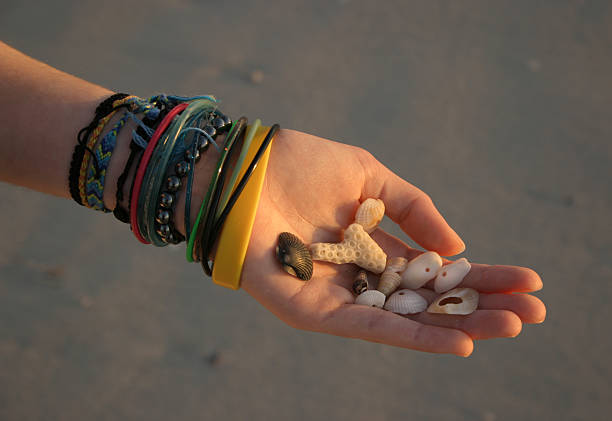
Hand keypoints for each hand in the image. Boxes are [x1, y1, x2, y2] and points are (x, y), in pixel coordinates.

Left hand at [241, 129, 545, 355]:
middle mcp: (361, 278)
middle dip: (479, 306)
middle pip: (427, 300)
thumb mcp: (368, 177)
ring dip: (458, 326)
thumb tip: (456, 246)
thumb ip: (412, 207)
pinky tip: (456, 340)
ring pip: (405, 320)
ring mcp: (338, 298)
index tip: (526, 281)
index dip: (480, 275)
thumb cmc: (297, 166)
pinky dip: (410, 336)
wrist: (240, 170)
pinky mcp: (313, 312)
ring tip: (508, 327)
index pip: (436, 269)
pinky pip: (367, 326)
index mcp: (375, 247)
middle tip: (532, 313)